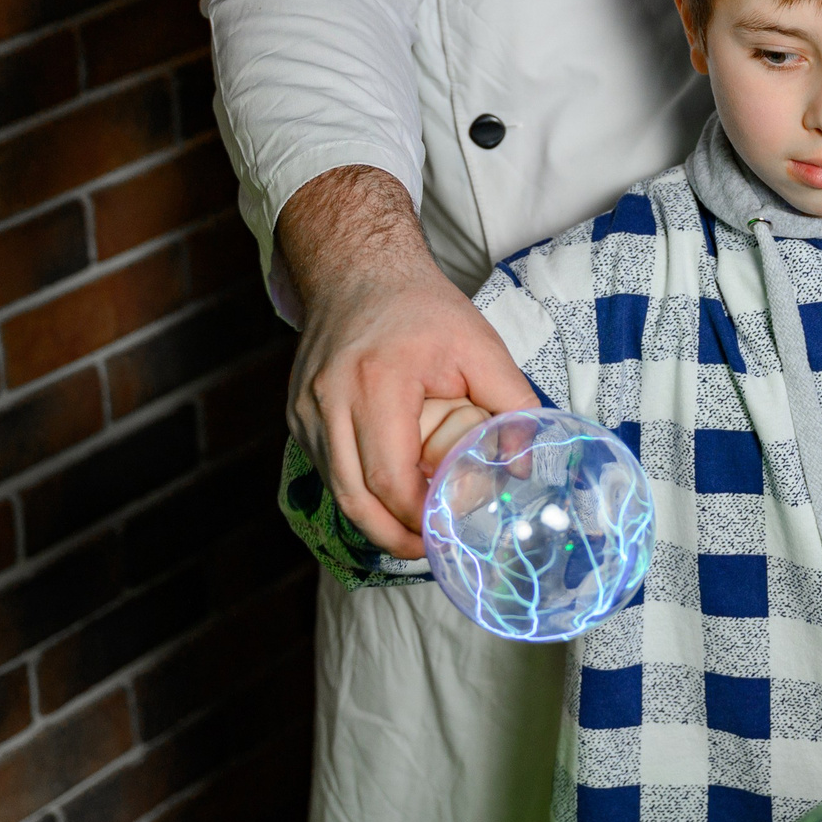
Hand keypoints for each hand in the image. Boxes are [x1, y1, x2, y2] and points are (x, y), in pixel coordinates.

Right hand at [280, 167, 537, 557]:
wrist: (357, 268)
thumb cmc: (421, 308)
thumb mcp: (479, 345)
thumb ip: (511, 402)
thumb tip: (524, 465)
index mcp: (377, 382)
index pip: (390, 477)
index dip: (418, 517)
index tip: (448, 533)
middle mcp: (329, 399)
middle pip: (354, 498)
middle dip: (393, 537)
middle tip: (429, 552)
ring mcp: (305, 408)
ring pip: (336, 489)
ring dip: (373, 518)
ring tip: (414, 529)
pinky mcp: (296, 413)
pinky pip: (327, 468)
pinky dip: (356, 490)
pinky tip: (387, 493)